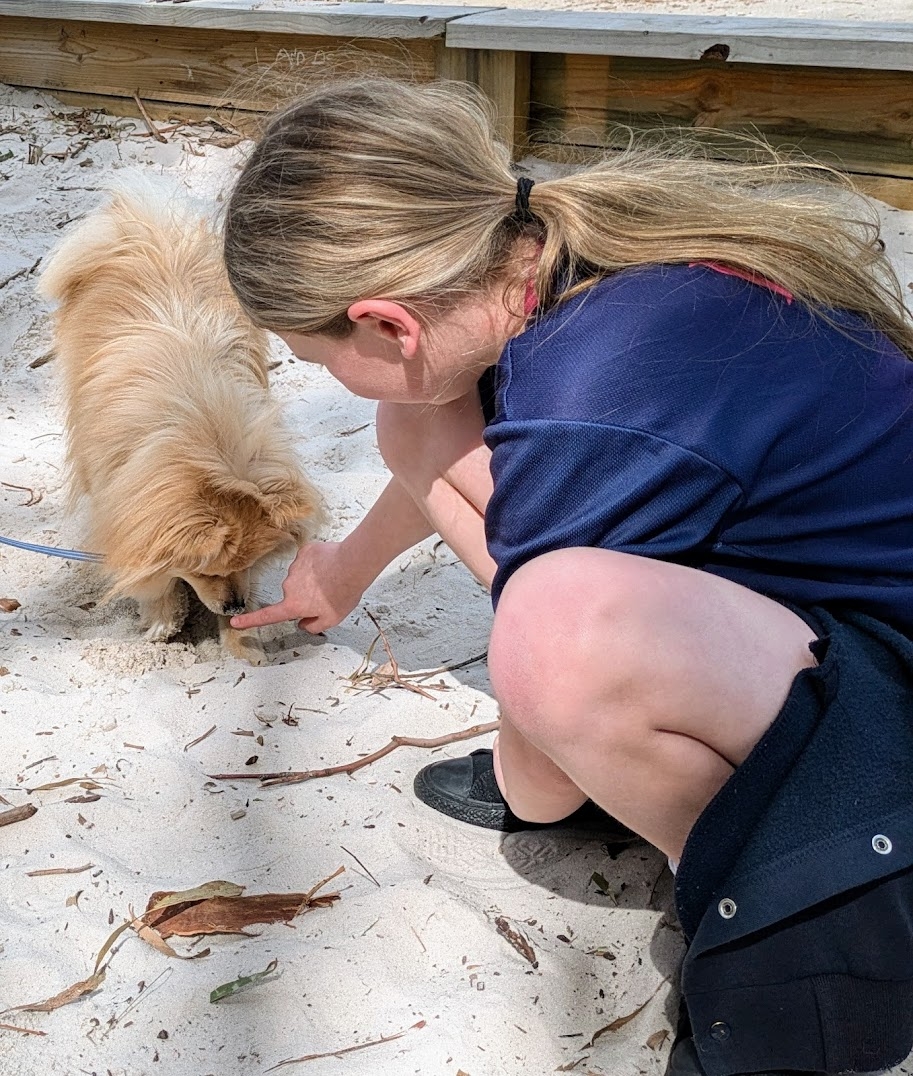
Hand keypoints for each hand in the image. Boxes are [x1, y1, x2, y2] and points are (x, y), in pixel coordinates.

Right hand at [230, 541, 366, 633]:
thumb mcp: (331, 620)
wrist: (351, 565)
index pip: (268, 616)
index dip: (250, 621)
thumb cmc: (342, 593)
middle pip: (294, 594)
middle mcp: (289, 586)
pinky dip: (317, 564)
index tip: (235, 622)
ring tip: (332, 579)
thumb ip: (314, 626)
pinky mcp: (304, 552)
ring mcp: (295, 567)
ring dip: (313, 578)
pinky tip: (329, 565)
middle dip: (307, 595)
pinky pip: (308, 561)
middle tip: (328, 594)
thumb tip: (303, 624)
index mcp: (293, 605)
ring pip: (302, 576)